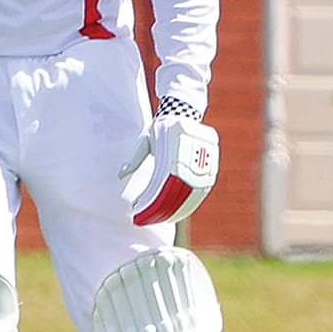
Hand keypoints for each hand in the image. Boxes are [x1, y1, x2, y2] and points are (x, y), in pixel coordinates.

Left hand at [119, 106, 219, 227]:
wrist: (185, 112)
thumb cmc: (162, 128)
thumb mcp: (146, 140)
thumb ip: (135, 159)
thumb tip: (120, 174)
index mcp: (175, 149)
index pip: (164, 183)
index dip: (153, 200)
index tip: (140, 209)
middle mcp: (192, 156)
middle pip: (179, 191)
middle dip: (165, 209)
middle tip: (151, 219)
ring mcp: (205, 161)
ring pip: (194, 193)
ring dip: (180, 209)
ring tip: (166, 219)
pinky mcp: (212, 165)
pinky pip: (204, 189)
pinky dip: (193, 203)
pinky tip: (183, 211)